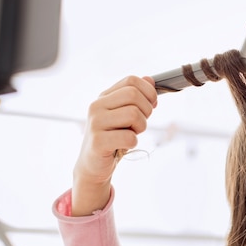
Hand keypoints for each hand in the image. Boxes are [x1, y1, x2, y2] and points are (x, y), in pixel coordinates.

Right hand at [72, 76, 156, 215]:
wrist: (93, 165)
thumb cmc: (113, 139)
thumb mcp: (124, 116)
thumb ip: (136, 98)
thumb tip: (150, 79)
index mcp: (104, 97)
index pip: (131, 81)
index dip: (148, 92)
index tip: (152, 104)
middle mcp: (97, 106)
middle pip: (134, 96)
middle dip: (146, 111)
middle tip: (140, 124)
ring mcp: (95, 123)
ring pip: (134, 114)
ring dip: (141, 128)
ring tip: (131, 135)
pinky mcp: (98, 141)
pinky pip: (129, 137)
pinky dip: (133, 142)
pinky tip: (124, 146)